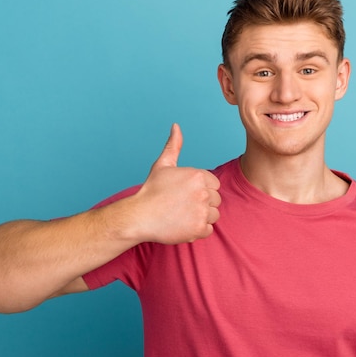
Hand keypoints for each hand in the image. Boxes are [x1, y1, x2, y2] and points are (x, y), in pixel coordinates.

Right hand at [129, 124, 220, 243]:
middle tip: (182, 206)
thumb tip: (176, 126)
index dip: (201, 190)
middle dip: (202, 203)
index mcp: (198, 176)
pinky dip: (197, 230)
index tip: (185, 194)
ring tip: (182, 215)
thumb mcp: (163, 165)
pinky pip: (208, 230)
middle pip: (216, 200)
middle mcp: (203, 192)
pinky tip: (183, 225)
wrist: (139, 216)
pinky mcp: (199, 229)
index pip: (214, 185)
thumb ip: (174, 145)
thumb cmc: (151, 190)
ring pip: (214, 215)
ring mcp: (202, 211)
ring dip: (201, 217)